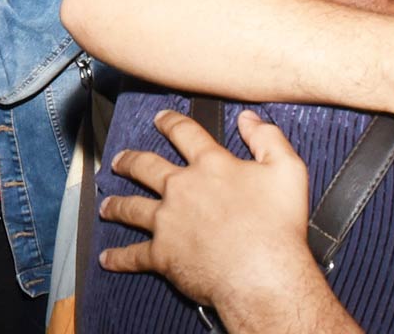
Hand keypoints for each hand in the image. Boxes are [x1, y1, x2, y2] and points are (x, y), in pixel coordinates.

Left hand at [100, 110, 318, 314]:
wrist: (261, 274)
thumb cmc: (277, 226)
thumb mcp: (287, 170)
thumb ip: (268, 138)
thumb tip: (249, 118)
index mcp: (210, 165)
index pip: (185, 133)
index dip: (170, 122)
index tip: (160, 118)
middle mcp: (181, 188)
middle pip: (146, 167)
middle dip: (130, 161)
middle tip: (120, 160)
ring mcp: (167, 221)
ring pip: (131, 207)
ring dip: (116, 205)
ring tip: (106, 205)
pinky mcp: (162, 254)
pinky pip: (133, 255)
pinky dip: (118, 258)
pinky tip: (107, 258)